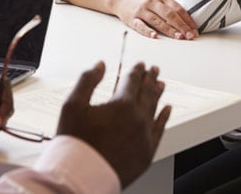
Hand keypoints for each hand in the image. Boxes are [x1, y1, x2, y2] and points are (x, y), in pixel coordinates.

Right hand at [57, 62, 171, 188]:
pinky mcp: (147, 152)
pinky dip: (164, 117)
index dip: (137, 70)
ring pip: (155, 109)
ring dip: (158, 94)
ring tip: (161, 84)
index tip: (140, 65)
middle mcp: (138, 118)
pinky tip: (167, 110)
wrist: (81, 176)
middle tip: (154, 70)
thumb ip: (87, 81)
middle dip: (150, 79)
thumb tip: (100, 66)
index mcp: (122, 105)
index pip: (133, 81)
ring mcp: (145, 136)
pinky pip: (160, 130)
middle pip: (147, 93)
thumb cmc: (75, 143)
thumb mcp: (72, 105)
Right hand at [112, 0, 197, 38]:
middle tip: (190, 36)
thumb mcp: (158, 0)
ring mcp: (142, 10)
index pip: (178, 9)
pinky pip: (141, 26)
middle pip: (170, 14)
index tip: (195, 31)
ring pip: (158, 21)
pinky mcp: (132, 19)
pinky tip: (155, 36)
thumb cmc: (143, 1)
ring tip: (179, 37)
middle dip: (182, 26)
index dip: (188, 21)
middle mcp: (153, 2)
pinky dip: (148, 31)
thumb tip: (187, 23)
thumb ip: (170, 8)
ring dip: (169, 30)